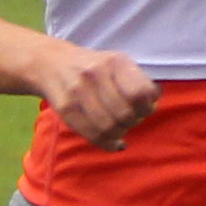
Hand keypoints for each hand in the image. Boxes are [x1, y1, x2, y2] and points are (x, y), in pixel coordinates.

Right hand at [35, 41, 160, 150]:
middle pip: (124, 114)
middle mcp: (95, 74)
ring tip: (120, 128)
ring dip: (120, 133)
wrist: (52, 63)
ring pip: (109, 127)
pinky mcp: (66, 109)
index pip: (140, 93)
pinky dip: (108, 143)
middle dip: (133, 122)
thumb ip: (138, 81)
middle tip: (131, 120)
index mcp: (115, 62)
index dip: (147, 107)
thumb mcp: (118, 63)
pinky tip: (113, 141)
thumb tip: (153, 103)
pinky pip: (92, 135)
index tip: (145, 108)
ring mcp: (78, 92)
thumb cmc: (95, 67)